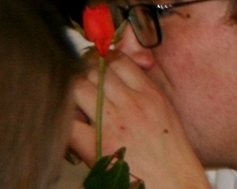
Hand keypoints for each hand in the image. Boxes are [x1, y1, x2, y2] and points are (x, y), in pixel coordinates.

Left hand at [70, 52, 207, 188]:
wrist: (173, 181)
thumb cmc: (170, 153)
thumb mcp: (166, 111)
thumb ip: (147, 88)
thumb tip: (132, 69)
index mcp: (150, 94)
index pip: (119, 60)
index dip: (103, 60)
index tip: (96, 65)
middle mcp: (132, 104)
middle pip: (95, 72)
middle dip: (84, 74)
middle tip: (81, 84)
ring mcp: (113, 123)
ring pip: (78, 89)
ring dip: (72, 94)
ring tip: (75, 105)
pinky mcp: (97, 146)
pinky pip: (69, 122)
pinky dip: (64, 119)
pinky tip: (68, 124)